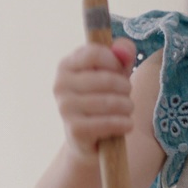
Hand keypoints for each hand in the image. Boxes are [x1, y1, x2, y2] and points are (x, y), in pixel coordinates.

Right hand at [53, 38, 137, 161]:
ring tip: (127, 110)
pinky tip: (126, 124)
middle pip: (107, 79)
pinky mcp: (75, 130)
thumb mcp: (113, 73)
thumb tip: (125, 49)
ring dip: (127, 107)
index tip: (120, 72)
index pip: (94, 53)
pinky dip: (124, 123)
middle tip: (127, 95)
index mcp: (66, 65)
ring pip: (111, 102)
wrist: (87, 139)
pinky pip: (109, 122)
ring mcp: (65, 108)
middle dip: (126, 88)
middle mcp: (60, 85)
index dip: (115, 62)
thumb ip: (122, 55)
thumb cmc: (101, 99)